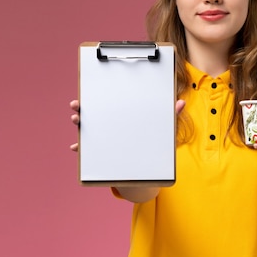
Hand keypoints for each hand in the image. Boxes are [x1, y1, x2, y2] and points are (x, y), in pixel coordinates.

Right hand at [68, 99, 185, 150]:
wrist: (147, 166)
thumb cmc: (152, 142)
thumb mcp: (162, 129)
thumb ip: (170, 116)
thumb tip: (181, 103)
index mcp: (121, 116)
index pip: (106, 102)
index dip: (96, 95)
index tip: (89, 90)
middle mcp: (109, 126)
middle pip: (92, 114)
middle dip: (81, 108)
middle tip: (77, 105)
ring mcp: (103, 140)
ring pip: (86, 130)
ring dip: (78, 125)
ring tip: (77, 121)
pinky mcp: (101, 155)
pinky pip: (87, 152)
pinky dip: (80, 149)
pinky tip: (75, 148)